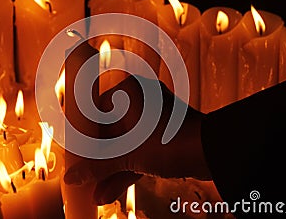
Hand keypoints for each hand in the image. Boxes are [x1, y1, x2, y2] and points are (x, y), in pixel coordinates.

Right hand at [64, 75, 210, 204]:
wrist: (214, 152)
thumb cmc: (170, 142)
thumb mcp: (128, 155)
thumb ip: (98, 166)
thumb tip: (71, 177)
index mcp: (127, 92)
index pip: (95, 114)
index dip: (83, 138)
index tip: (74, 156)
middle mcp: (139, 101)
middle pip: (109, 133)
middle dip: (98, 160)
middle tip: (83, 177)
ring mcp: (152, 118)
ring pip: (124, 144)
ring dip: (112, 169)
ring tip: (96, 191)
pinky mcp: (162, 135)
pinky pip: (139, 149)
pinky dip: (128, 168)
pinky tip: (110, 191)